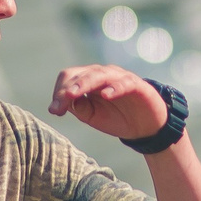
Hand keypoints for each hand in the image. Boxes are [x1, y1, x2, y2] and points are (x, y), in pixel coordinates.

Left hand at [50, 64, 166, 140]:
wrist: (146, 126)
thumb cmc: (117, 118)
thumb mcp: (93, 117)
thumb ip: (79, 108)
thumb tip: (67, 102)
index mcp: (89, 80)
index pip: (68, 77)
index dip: (59, 92)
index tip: (55, 111)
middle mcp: (102, 74)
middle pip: (80, 74)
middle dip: (66, 90)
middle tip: (58, 107)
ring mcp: (119, 78)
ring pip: (98, 75)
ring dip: (84, 83)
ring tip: (72, 94)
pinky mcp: (136, 85)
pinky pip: (124, 83)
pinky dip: (114, 88)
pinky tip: (106, 95)